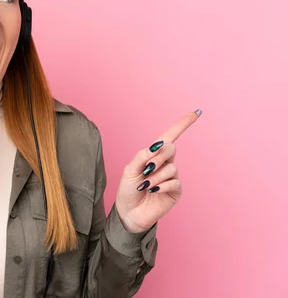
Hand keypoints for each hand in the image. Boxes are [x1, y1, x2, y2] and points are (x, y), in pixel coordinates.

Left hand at [115, 110, 201, 232]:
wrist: (128, 212)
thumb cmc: (128, 190)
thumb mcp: (130, 170)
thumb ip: (142, 156)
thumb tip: (157, 145)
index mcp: (153, 155)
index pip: (169, 137)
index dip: (182, 124)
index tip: (196, 112)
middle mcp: (165, 164)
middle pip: (170, 148)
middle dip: (157, 157)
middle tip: (146, 169)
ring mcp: (171, 177)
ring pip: (171, 168)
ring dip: (156, 176)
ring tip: (146, 185)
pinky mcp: (175, 191)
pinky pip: (174, 182)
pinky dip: (162, 185)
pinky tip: (153, 191)